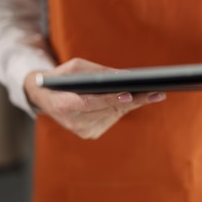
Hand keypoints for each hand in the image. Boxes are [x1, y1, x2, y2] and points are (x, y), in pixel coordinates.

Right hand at [24, 58, 165, 138]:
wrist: (45, 97)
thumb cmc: (61, 78)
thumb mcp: (75, 67)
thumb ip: (97, 71)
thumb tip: (125, 77)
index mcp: (63, 105)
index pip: (90, 103)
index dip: (110, 99)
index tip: (129, 94)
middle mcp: (72, 122)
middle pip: (108, 110)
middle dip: (134, 100)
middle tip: (156, 93)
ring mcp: (81, 131)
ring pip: (114, 115)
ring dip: (133, 104)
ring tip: (153, 94)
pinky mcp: (90, 134)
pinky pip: (112, 118)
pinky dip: (124, 107)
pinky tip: (137, 99)